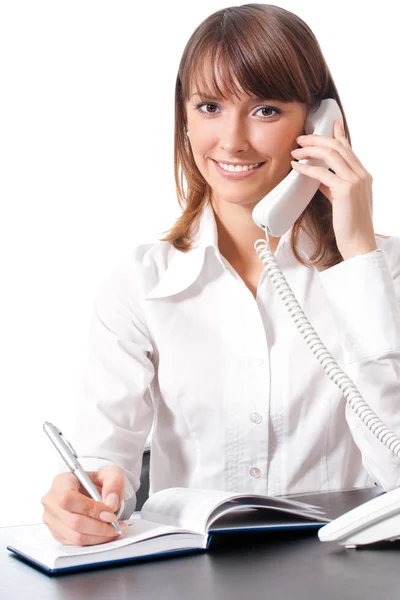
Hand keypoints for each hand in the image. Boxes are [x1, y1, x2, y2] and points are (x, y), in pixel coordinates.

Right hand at [41, 465, 128, 545]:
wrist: (93, 490)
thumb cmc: (98, 481)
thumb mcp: (111, 473)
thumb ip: (114, 483)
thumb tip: (111, 502)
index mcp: (61, 482)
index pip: (68, 498)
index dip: (90, 509)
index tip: (109, 513)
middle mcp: (51, 501)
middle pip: (73, 521)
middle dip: (99, 526)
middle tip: (116, 524)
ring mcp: (52, 519)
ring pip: (75, 536)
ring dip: (99, 536)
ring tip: (114, 530)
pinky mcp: (57, 533)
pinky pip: (75, 543)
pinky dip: (93, 540)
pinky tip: (105, 534)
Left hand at [290, 120, 376, 260]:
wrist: (359, 242)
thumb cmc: (350, 224)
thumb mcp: (342, 200)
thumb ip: (332, 186)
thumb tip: (318, 177)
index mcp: (363, 175)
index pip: (349, 148)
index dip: (338, 134)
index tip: (329, 124)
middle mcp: (361, 175)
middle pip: (339, 146)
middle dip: (317, 139)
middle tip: (301, 138)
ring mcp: (355, 181)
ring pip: (332, 154)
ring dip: (311, 149)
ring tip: (296, 150)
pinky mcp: (345, 190)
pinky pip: (323, 173)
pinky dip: (308, 167)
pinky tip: (297, 166)